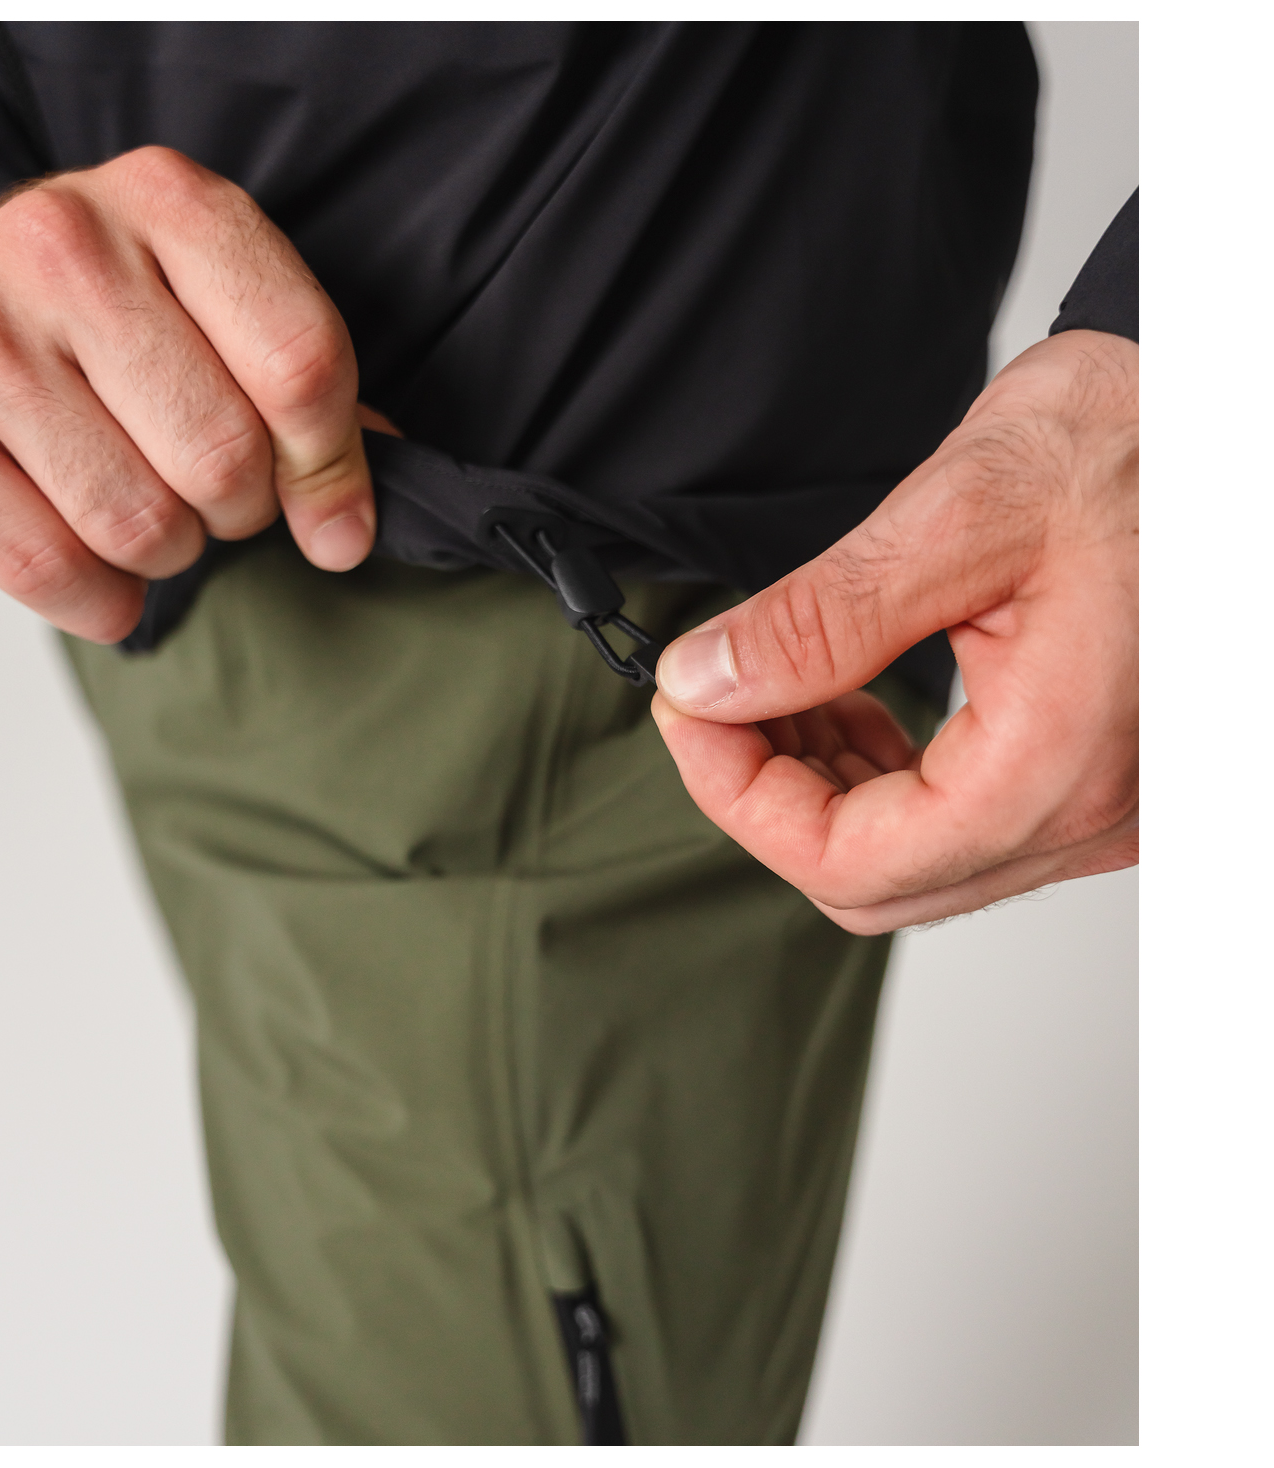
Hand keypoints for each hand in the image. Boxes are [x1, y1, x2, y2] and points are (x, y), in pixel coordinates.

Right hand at [0, 146, 383, 642]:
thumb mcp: (226, 311)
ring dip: (170, 553)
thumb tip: (346, 529)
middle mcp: (63, 247)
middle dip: (242, 510)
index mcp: (170, 202)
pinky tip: (104, 572)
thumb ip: (308, 403)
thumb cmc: (122, 316)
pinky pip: (46, 567)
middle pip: (225, 456)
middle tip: (214, 493)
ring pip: (141, 524)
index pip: (301, 365)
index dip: (331, 465)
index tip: (333, 515)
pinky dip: (99, 599)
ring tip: (150, 511)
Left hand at [651, 330, 1137, 933]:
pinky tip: (849, 704)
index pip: (848, 863)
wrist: (1225, 417)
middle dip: (771, 798)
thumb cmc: (1136, 442)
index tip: (687, 714)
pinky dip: (884, 778)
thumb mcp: (958, 515)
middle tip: (717, 704)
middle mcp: (1091, 814)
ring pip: (915, 860)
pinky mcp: (1097, 776)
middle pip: (876, 881)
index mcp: (1056, 763)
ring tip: (772, 694)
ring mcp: (1103, 806)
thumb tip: (705, 681)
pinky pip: (964, 823)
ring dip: (822, 789)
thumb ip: (819, 621)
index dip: (740, 799)